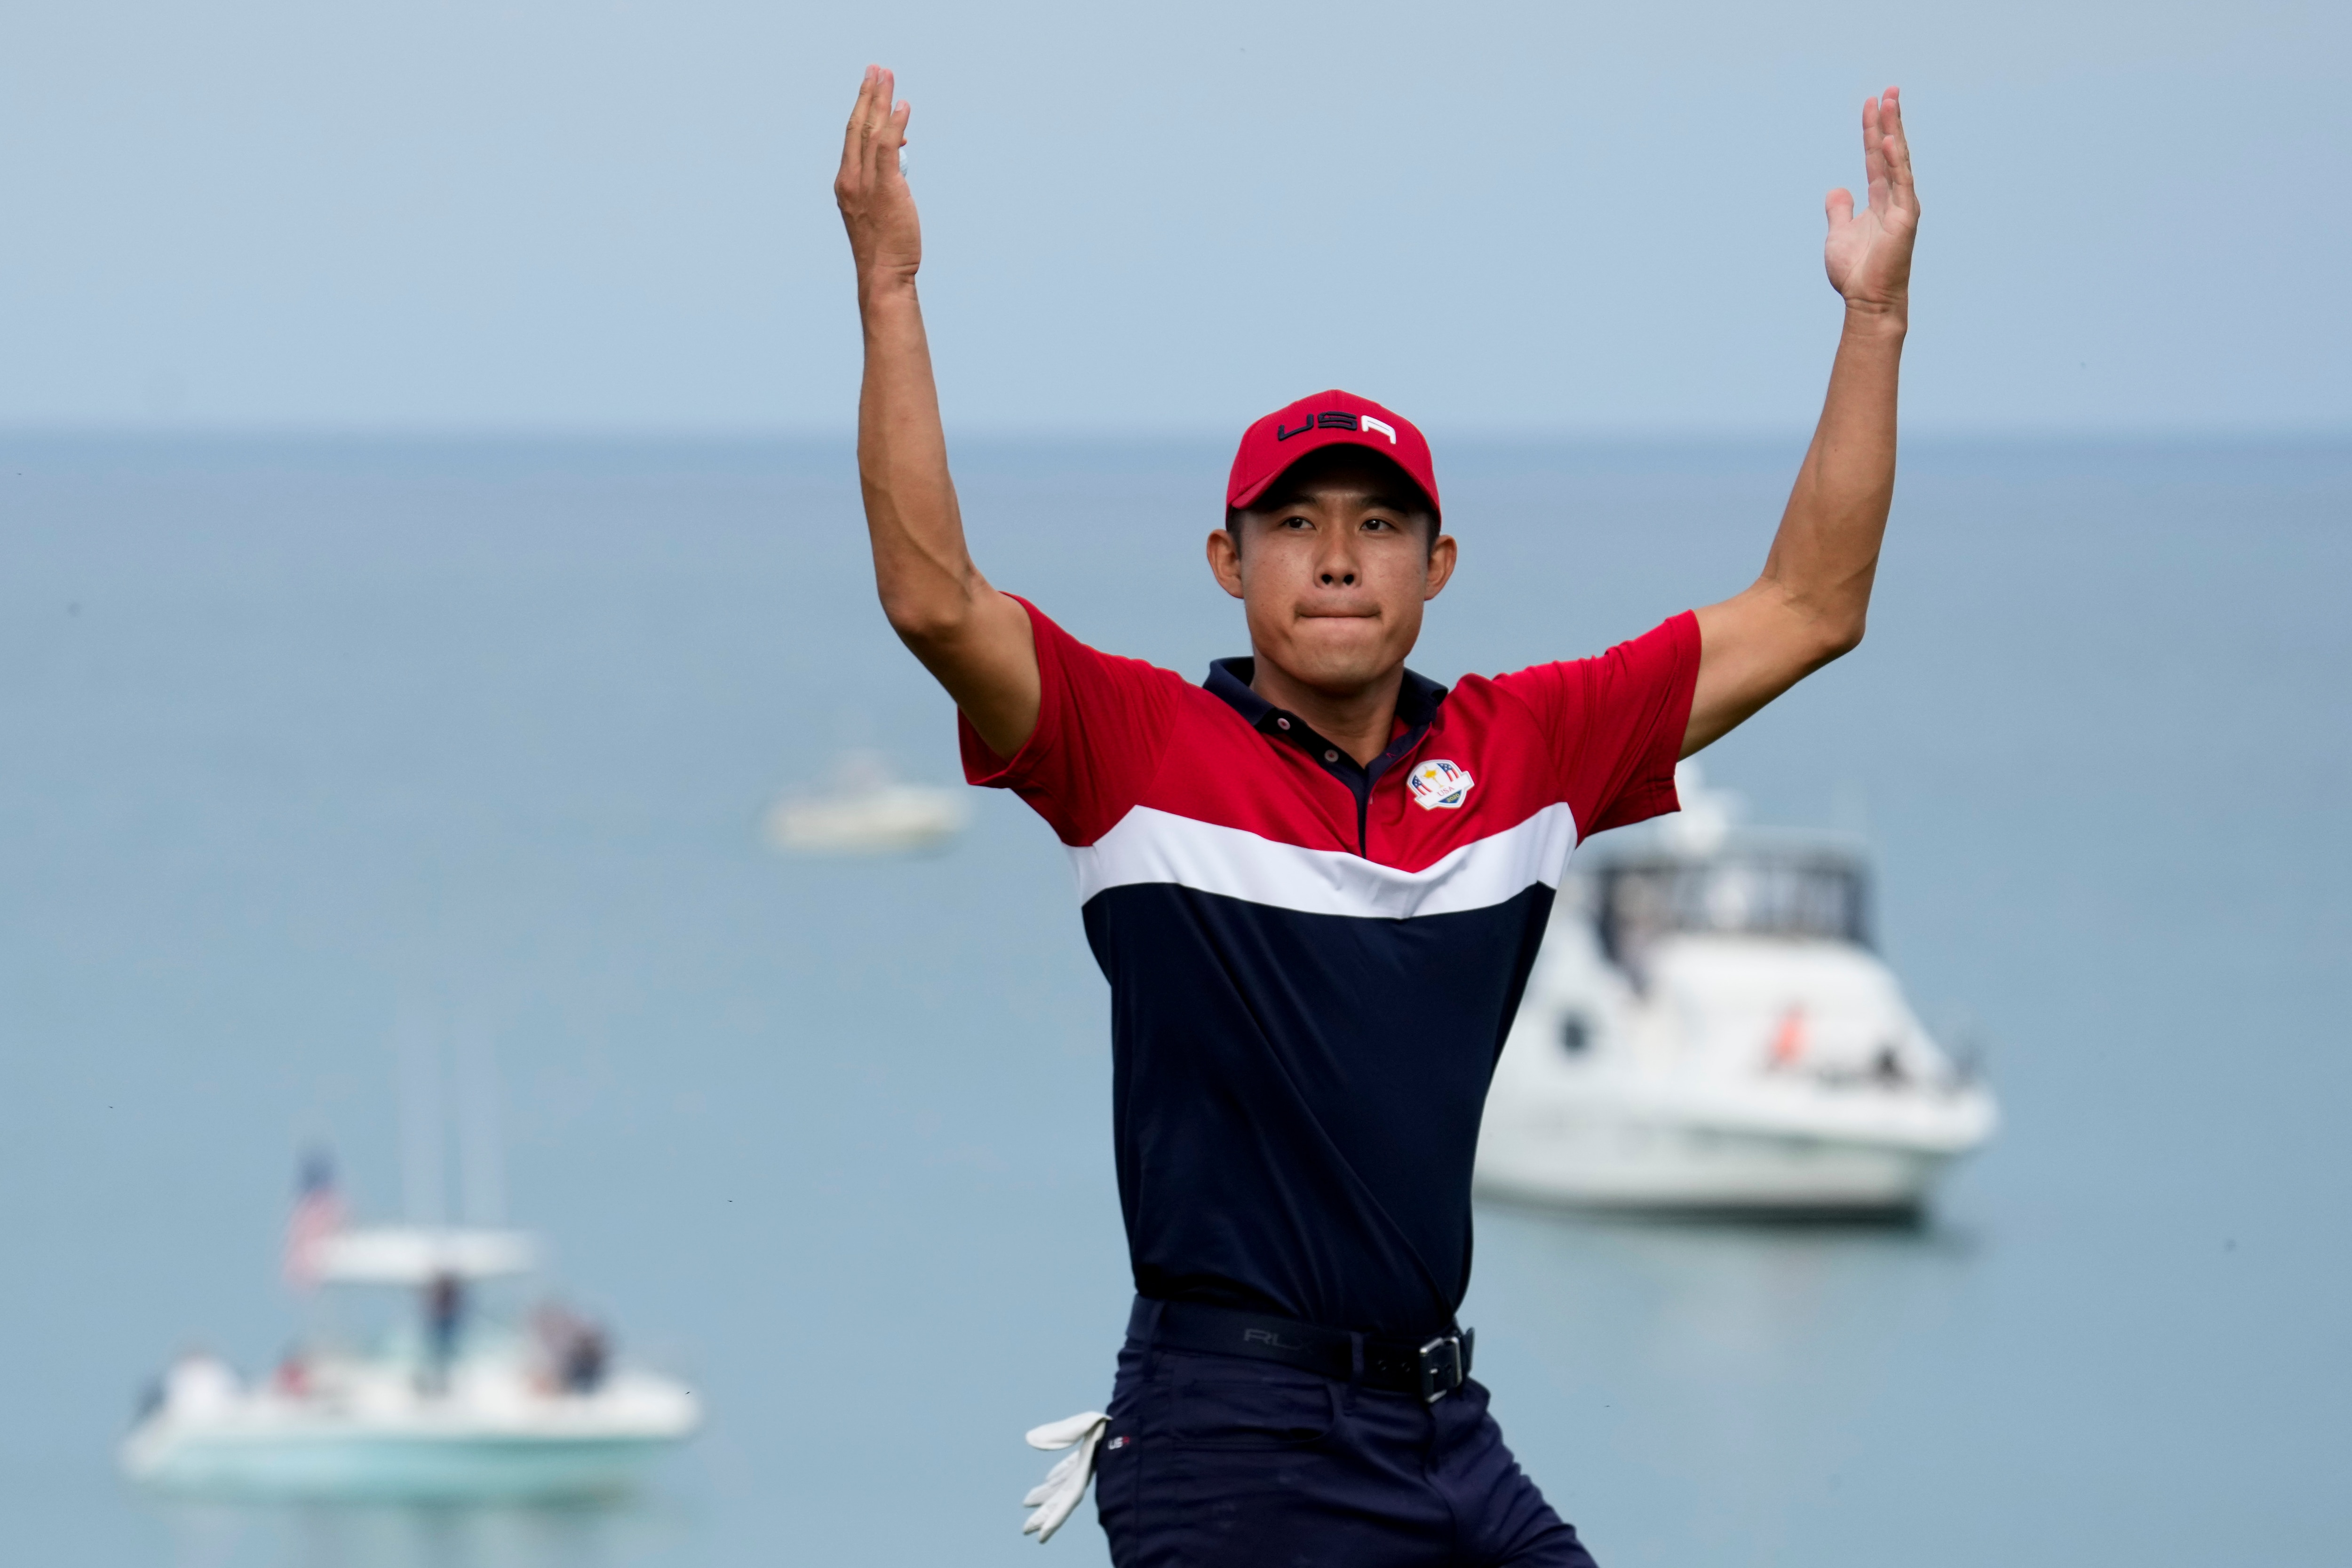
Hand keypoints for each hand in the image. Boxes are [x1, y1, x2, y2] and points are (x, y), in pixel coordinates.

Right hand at [836, 65, 919, 286]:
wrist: (883, 274)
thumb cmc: (885, 247)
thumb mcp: (881, 208)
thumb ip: (886, 179)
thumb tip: (899, 152)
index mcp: (846, 183)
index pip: (852, 138)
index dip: (861, 109)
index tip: (870, 88)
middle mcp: (850, 178)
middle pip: (856, 125)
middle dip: (867, 94)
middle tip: (876, 68)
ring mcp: (865, 183)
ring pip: (870, 130)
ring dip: (880, 99)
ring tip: (888, 75)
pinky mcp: (885, 188)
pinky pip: (887, 146)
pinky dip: (895, 123)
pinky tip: (903, 105)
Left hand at [1020, 1411, 1107, 1543]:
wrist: (1129, 1418)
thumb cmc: (1106, 1421)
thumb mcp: (1083, 1424)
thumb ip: (1059, 1433)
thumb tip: (1030, 1440)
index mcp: (1086, 1471)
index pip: (1068, 1501)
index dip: (1054, 1520)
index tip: (1040, 1537)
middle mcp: (1085, 1472)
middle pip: (1062, 1499)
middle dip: (1045, 1514)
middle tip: (1025, 1530)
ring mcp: (1086, 1464)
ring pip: (1063, 1485)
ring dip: (1047, 1495)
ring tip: (1027, 1503)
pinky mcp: (1086, 1455)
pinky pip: (1070, 1470)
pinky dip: (1057, 1476)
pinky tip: (1048, 1478)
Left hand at [1823, 87, 1916, 316]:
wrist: (1866, 300)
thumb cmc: (1856, 272)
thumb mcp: (1838, 234)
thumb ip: (1839, 210)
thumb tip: (1837, 189)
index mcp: (1879, 200)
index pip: (1874, 157)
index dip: (1871, 130)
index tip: (1870, 103)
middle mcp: (1894, 198)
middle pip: (1889, 151)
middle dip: (1888, 121)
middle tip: (1888, 90)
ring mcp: (1902, 206)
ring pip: (1897, 160)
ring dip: (1893, 130)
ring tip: (1889, 101)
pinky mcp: (1904, 218)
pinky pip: (1899, 183)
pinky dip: (1893, 161)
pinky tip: (1886, 139)